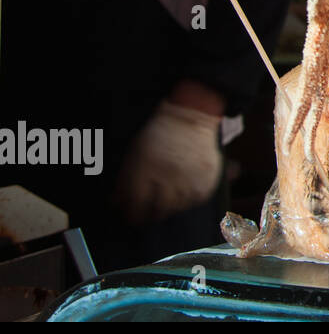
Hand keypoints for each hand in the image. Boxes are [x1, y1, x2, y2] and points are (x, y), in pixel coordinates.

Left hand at [115, 101, 221, 222]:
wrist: (190, 116)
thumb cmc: (158, 134)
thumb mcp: (134, 154)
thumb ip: (124, 181)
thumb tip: (116, 203)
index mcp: (146, 169)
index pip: (136, 204)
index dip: (132, 215)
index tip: (131, 217)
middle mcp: (169, 176)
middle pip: (159, 210)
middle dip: (151, 215)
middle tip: (149, 213)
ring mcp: (190, 178)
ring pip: (178, 207)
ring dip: (170, 207)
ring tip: (167, 198)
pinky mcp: (207, 178)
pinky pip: (196, 200)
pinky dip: (189, 199)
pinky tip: (183, 190)